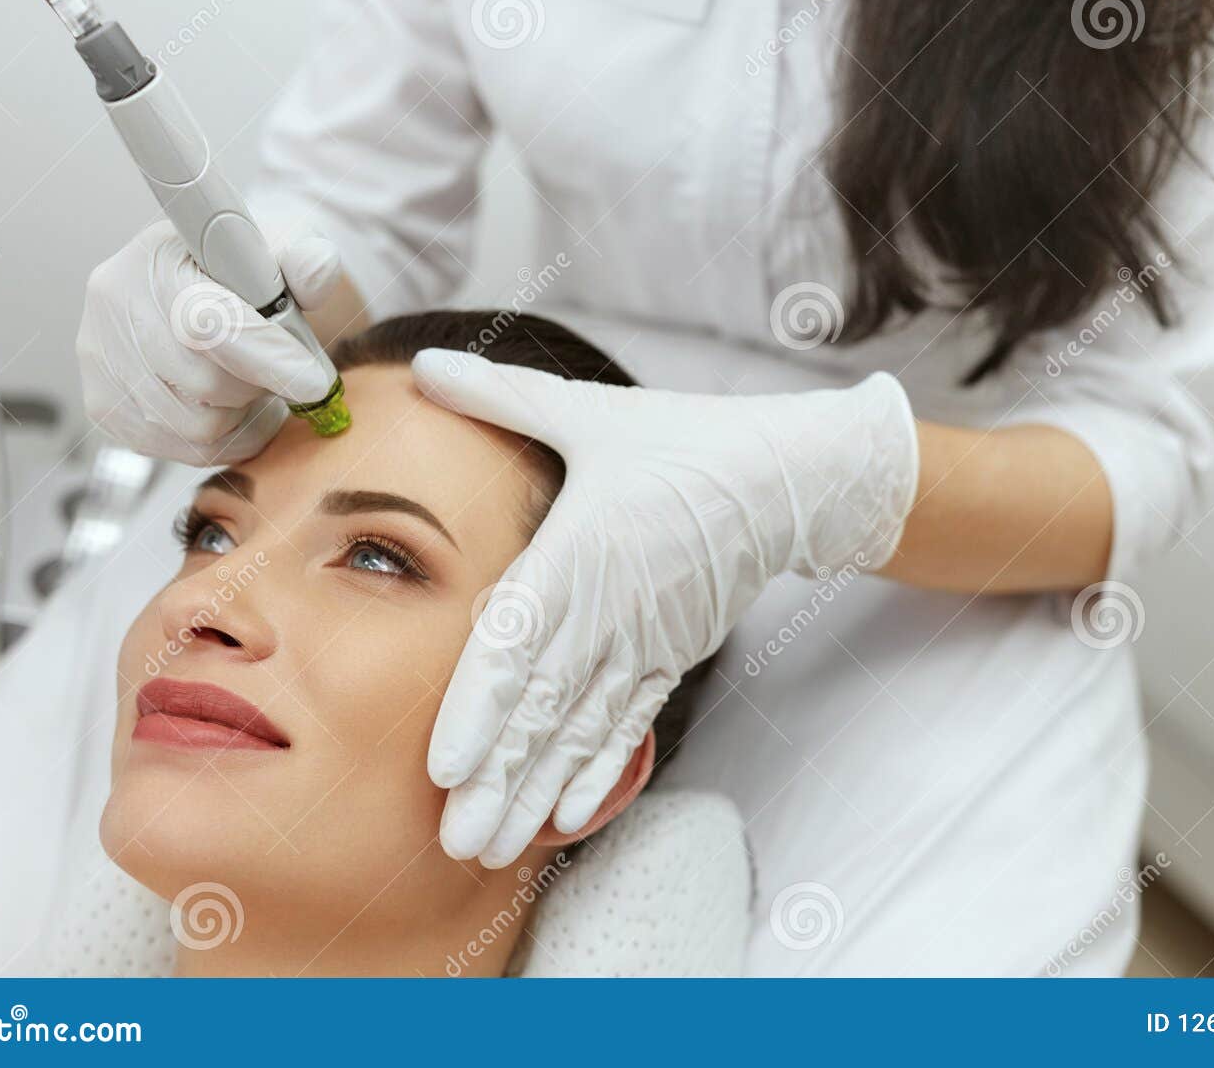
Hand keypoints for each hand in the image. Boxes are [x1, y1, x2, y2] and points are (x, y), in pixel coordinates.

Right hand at [77, 219, 340, 464]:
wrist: (200, 281)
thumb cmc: (246, 267)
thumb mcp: (286, 245)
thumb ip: (307, 259)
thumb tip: (316, 270)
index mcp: (158, 255)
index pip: (209, 321)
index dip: (268, 358)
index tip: (314, 383)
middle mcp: (114, 303)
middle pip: (205, 383)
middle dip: (259, 384)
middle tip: (278, 368)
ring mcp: (100, 358)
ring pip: (196, 426)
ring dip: (243, 415)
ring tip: (253, 383)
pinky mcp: (103, 405)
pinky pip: (181, 450)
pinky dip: (224, 439)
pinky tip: (232, 406)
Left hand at [411, 349, 918, 865]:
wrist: (787, 479)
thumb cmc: (680, 442)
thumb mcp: (591, 413)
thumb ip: (504, 396)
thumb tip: (426, 367)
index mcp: (580, 552)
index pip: (519, 645)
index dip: (481, 710)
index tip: (445, 768)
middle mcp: (610, 611)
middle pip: (544, 710)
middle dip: (498, 780)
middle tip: (454, 843)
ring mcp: (645, 643)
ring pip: (581, 732)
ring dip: (538, 793)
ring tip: (496, 846)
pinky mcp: (670, 658)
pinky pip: (627, 726)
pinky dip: (598, 774)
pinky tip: (568, 820)